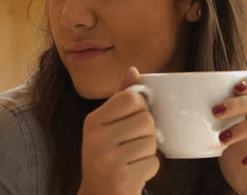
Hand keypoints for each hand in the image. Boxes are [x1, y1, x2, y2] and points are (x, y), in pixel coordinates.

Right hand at [80, 66, 159, 194]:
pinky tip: (133, 173)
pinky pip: (153, 162)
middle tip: (132, 145)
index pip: (131, 97)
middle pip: (146, 119)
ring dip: (148, 152)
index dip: (140, 108)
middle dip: (147, 134)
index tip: (131, 121)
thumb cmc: (106, 157)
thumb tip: (133, 70)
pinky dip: (149, 169)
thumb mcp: (107, 126)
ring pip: (152, 141)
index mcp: (93, 121)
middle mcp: (96, 138)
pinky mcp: (121, 178)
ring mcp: (107, 159)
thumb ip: (121, 98)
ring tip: (131, 160)